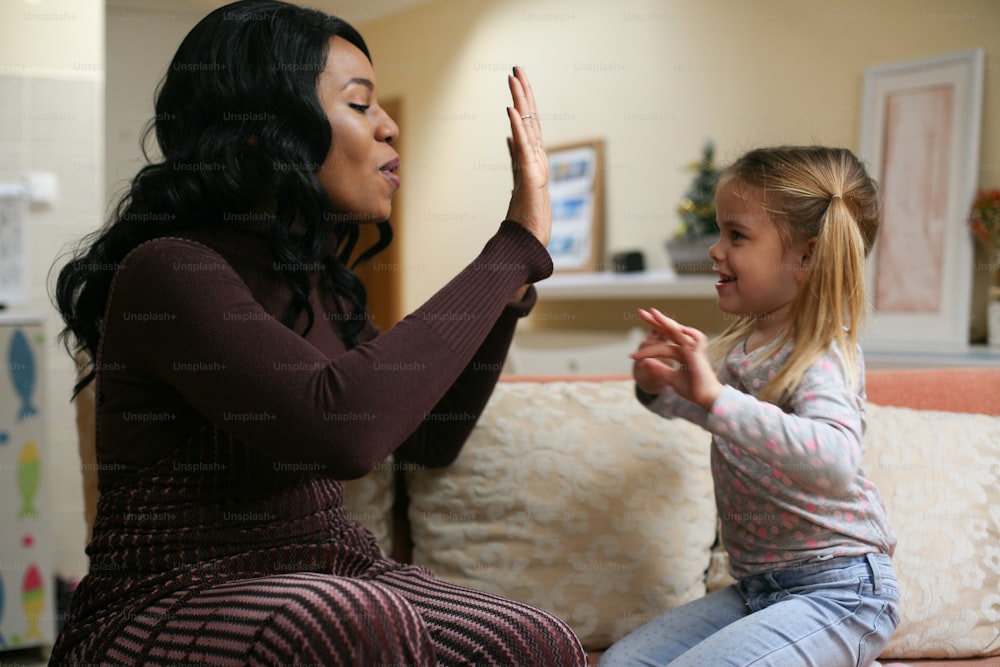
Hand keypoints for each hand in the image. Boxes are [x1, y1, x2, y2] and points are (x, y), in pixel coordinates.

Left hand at [504, 66, 549, 246]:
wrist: (528, 243)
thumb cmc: (526, 218)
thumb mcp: (521, 182)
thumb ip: (517, 159)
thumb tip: (509, 138)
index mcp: (532, 159)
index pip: (529, 124)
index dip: (523, 101)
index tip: (517, 80)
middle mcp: (536, 160)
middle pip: (531, 119)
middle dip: (524, 92)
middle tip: (517, 68)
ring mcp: (535, 168)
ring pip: (529, 128)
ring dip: (521, 102)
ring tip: (514, 78)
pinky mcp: (531, 179)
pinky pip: (523, 149)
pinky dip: (517, 129)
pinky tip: (510, 110)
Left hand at [631, 308, 723, 409]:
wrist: (706, 398)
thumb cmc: (693, 388)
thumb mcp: (671, 378)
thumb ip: (659, 370)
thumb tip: (643, 363)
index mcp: (681, 352)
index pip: (664, 343)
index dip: (648, 346)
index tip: (631, 356)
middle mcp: (687, 348)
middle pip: (669, 331)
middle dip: (655, 322)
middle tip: (641, 312)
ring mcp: (693, 349)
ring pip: (677, 332)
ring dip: (665, 322)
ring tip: (653, 313)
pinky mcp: (698, 353)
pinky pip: (692, 339)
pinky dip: (685, 332)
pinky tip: (675, 326)